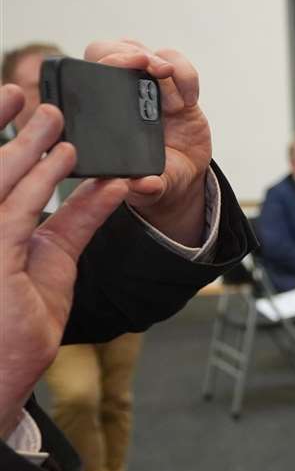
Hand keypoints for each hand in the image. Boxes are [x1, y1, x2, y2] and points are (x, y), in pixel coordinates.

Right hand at [0, 87, 129, 416]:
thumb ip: (77, 219)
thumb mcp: (55, 258)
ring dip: (30, 147)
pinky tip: (67, 160)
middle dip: (9, 130)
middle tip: (40, 98)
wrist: (3, 372)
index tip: (14, 99)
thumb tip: (108, 183)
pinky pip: (18, 212)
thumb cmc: (20, 319)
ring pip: (0, 182)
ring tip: (58, 121)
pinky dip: (43, 181)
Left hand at [82, 40, 210, 246]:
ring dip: (159, 61)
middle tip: (152, 68)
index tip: (126, 68)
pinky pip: (174, 61)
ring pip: (138, 49)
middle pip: (107, 49)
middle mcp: (114, 95)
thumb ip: (146, 188)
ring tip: (174, 87)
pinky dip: (186, 74)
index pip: (86, 76)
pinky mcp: (170, 84)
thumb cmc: (157, 178)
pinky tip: (189, 99)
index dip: (103, 64)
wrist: (183, 175)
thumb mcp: (149, 190)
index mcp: (98, 115)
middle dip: (127, 53)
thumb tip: (143, 184)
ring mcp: (142, 86)